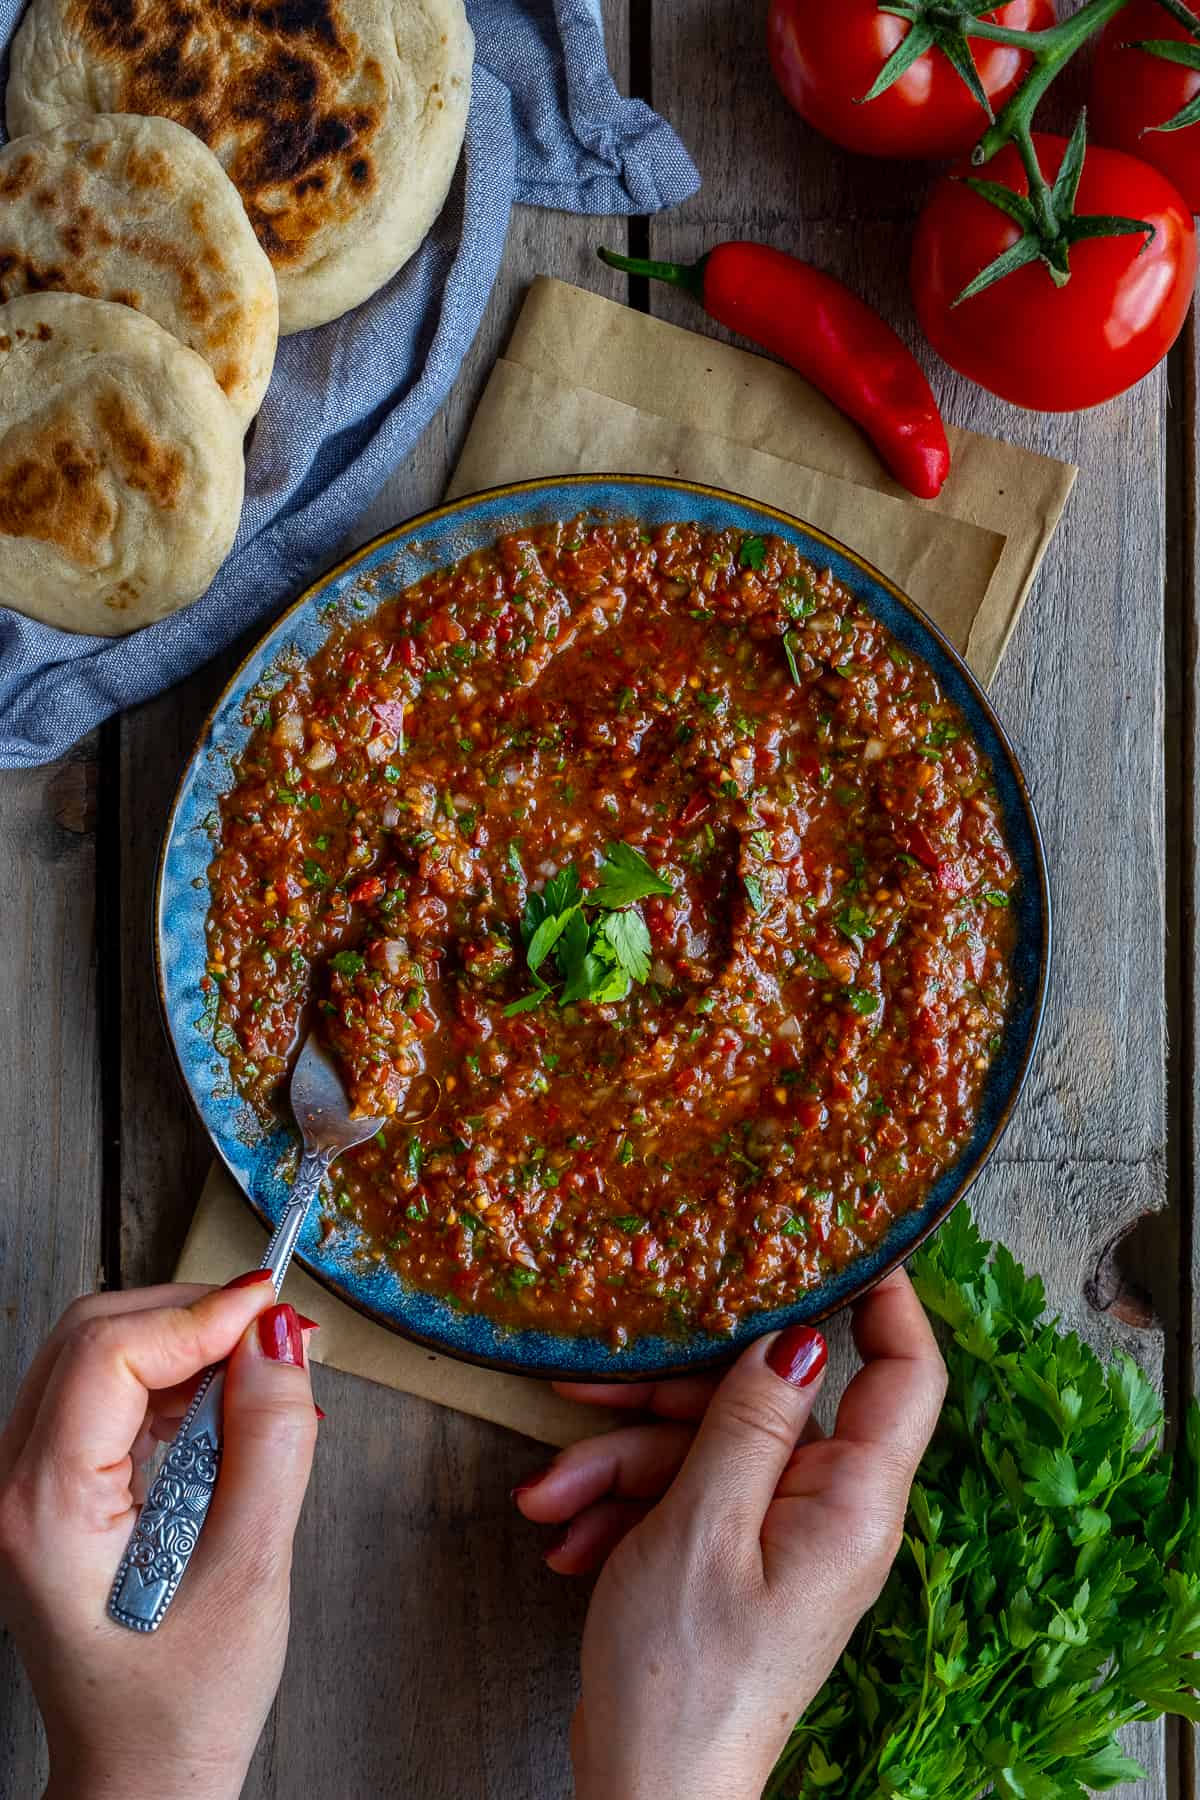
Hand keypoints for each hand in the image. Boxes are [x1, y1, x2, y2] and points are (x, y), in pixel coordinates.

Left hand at [0, 1278, 318, 1799]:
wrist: (139, 1780)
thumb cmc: (183, 1705)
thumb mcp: (250, 1573)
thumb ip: (271, 1445)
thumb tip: (281, 1341)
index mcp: (44, 1509)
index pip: (110, 1353)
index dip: (199, 1314)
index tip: (275, 1306)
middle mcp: (14, 1486)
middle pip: (95, 1335)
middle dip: (192, 1318)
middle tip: (278, 1336)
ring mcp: (26, 1486)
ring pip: (102, 1355)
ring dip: (186, 1348)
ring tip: (264, 1385)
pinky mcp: (54, 1488)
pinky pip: (109, 1396)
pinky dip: (175, 1383)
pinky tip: (229, 1419)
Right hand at [514, 1270, 945, 1799]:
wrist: (644, 1794)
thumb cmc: (681, 1675)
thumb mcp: (700, 1524)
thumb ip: (746, 1419)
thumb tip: (799, 1334)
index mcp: (851, 1503)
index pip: (904, 1375)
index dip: (886, 1298)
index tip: (843, 1237)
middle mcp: (828, 1513)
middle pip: (764, 1403)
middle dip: (663, 1400)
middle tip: (583, 1392)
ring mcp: (779, 1539)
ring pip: (707, 1448)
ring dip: (619, 1465)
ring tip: (547, 1500)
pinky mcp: (734, 1561)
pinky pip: (686, 1496)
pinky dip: (623, 1506)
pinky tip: (565, 1534)